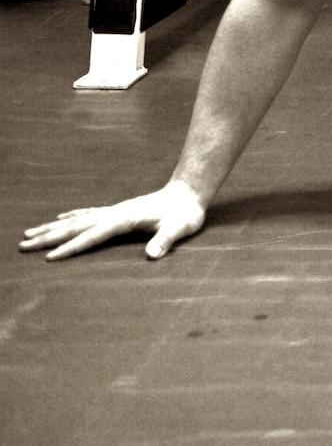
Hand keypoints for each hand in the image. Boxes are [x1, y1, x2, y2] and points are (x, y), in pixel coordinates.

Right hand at [19, 181, 206, 260]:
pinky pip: (88, 214)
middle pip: (74, 226)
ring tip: (29, 234)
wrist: (190, 193)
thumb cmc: (186, 213)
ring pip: (76, 220)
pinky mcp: (118, 210)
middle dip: (47, 237)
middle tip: (21, 246)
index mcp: (123, 219)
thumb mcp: (180, 228)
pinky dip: (71, 217)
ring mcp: (114, 210)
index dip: (71, 247)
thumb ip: (166, 241)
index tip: (48, 257)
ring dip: (52, 227)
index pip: (92, 236)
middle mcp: (114, 213)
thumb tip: (153, 255)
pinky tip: (60, 218)